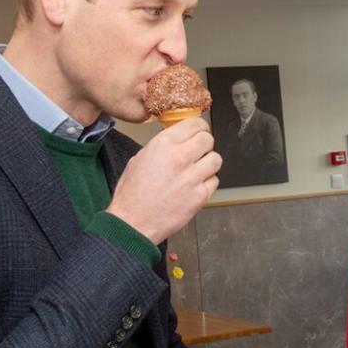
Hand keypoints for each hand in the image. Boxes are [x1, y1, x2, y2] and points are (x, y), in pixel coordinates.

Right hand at [107, 119, 220, 243]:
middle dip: (205, 144)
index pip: (194, 124)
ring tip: (199, 170)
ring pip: (216, 159)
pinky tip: (196, 186)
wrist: (133, 223)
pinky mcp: (200, 196)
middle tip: (200, 151)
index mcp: (163, 145)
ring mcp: (192, 177)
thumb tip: (177, 142)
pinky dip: (208, 183)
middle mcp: (179, 158)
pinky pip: (214, 181)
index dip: (199, 128)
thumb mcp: (139, 159)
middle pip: (208, 139)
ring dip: (209, 163)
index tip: (199, 132)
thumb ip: (161, 147)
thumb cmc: (132, 195)